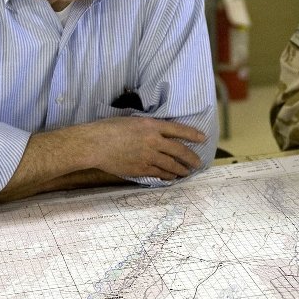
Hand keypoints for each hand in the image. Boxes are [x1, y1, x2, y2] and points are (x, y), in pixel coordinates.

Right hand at [81, 116, 206, 179]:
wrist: (95, 144)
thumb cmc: (108, 129)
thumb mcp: (132, 121)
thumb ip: (147, 127)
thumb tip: (157, 133)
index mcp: (152, 125)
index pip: (178, 129)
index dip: (193, 134)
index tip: (202, 138)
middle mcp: (154, 141)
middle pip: (179, 150)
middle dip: (191, 157)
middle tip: (198, 163)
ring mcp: (148, 156)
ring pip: (171, 165)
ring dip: (181, 169)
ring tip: (187, 172)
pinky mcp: (141, 168)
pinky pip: (159, 173)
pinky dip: (167, 176)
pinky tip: (171, 177)